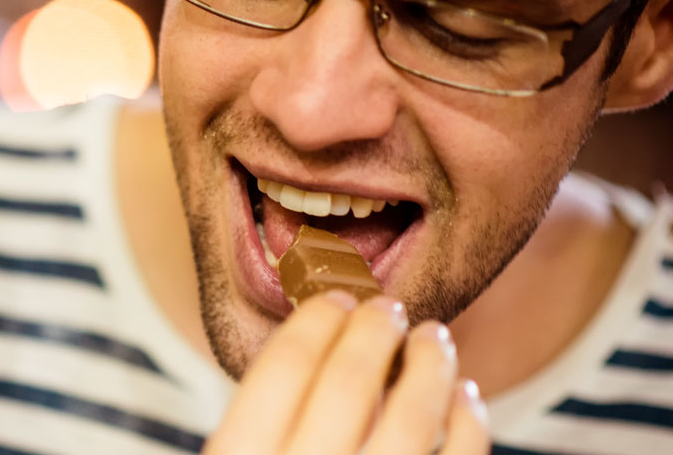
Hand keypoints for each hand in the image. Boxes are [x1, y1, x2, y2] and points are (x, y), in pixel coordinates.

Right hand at [203, 291, 489, 454]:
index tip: (332, 298)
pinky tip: (464, 397)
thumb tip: (303, 344)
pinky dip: (468, 421)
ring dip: (429, 364)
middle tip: (386, 306)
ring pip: (413, 416)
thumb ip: (255, 424)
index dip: (312, 321)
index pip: (283, 367)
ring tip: (432, 338)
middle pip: (348, 380)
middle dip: (372, 329)